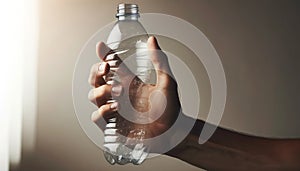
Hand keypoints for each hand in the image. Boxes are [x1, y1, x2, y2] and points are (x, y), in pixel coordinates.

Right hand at [88, 36, 180, 151]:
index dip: (104, 56)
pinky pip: (96, 117)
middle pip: (96, 80)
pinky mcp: (114, 124)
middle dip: (96, 72)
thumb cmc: (171, 109)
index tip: (101, 47)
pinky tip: (115, 109)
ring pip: (93, 96)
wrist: (173, 132)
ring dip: (101, 92)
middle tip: (105, 70)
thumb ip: (159, 60)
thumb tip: (152, 40)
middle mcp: (120, 95)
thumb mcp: (167, 81)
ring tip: (117, 92)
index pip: (112, 66)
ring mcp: (115, 110)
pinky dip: (101, 112)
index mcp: (130, 82)